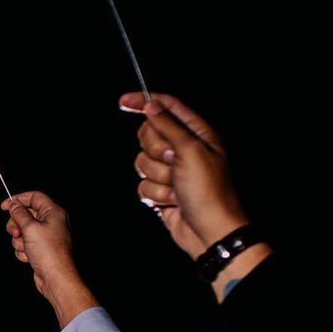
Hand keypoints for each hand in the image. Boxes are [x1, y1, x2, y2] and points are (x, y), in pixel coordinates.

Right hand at [1, 191, 95, 322]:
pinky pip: (24, 244)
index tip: (4, 206)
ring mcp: (45, 236)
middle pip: (26, 215)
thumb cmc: (49, 253)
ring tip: (26, 248)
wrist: (55, 277)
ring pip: (22, 231)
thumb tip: (13, 205)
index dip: (18, 199)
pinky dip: (23, 250)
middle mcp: (50, 222)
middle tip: (16, 232)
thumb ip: (19, 214)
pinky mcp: (40, 248)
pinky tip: (30, 257)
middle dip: (16, 225)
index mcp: (53, 213)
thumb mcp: (30, 228)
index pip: (34, 197)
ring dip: (19, 241)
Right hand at [119, 92, 247, 256]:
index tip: (123, 102)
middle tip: (172, 160)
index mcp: (196, 133)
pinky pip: (142, 185)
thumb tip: (151, 106)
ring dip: (157, 177)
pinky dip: (155, 194)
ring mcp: (171, 170)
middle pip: (148, 135)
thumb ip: (168, 125)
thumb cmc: (208, 190)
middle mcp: (182, 148)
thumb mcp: (190, 150)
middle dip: (155, 150)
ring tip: (176, 186)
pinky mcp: (160, 190)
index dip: (144, 102)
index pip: (166, 107)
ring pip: (142, 162)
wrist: (209, 230)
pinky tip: (172, 201)